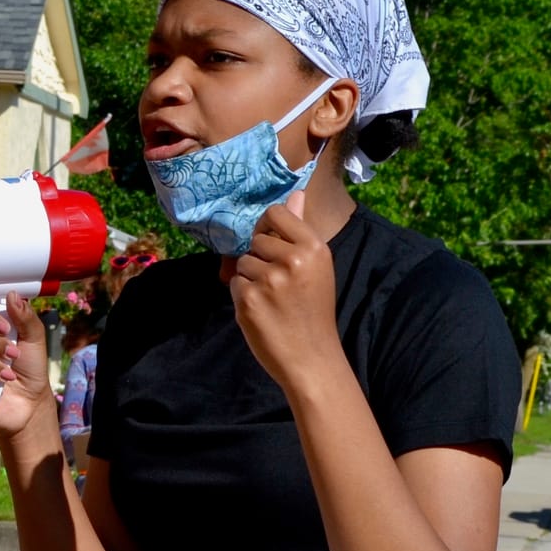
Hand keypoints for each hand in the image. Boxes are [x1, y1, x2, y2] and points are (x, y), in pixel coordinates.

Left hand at [223, 193, 341, 389]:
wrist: (312, 357)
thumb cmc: (313, 309)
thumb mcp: (316, 266)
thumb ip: (300, 230)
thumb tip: (295, 193)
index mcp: (314, 248)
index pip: (275, 213)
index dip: (268, 227)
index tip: (274, 245)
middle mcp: (292, 260)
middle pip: (256, 239)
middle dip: (260, 258)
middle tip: (280, 284)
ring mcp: (269, 280)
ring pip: (242, 262)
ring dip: (251, 278)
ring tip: (273, 299)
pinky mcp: (249, 300)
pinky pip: (234, 282)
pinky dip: (243, 296)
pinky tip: (262, 311)